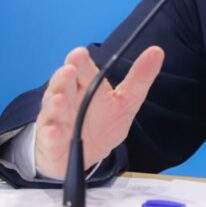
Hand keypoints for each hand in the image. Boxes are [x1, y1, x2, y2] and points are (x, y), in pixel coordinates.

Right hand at [34, 45, 163, 178]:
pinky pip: (48, 137)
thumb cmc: (103, 122)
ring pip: (52, 108)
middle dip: (64, 78)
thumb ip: (139, 78)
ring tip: (60, 99)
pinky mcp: (50, 141)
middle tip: (69, 71)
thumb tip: (157, 51)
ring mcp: (56, 119)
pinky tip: (53, 132)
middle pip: (63, 84)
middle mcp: (67, 98)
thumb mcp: (126, 101)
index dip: (79, 61)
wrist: (86, 155)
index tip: (80, 53)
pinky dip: (49, 134)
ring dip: (55, 103)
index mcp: (85, 85)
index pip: (80, 69)